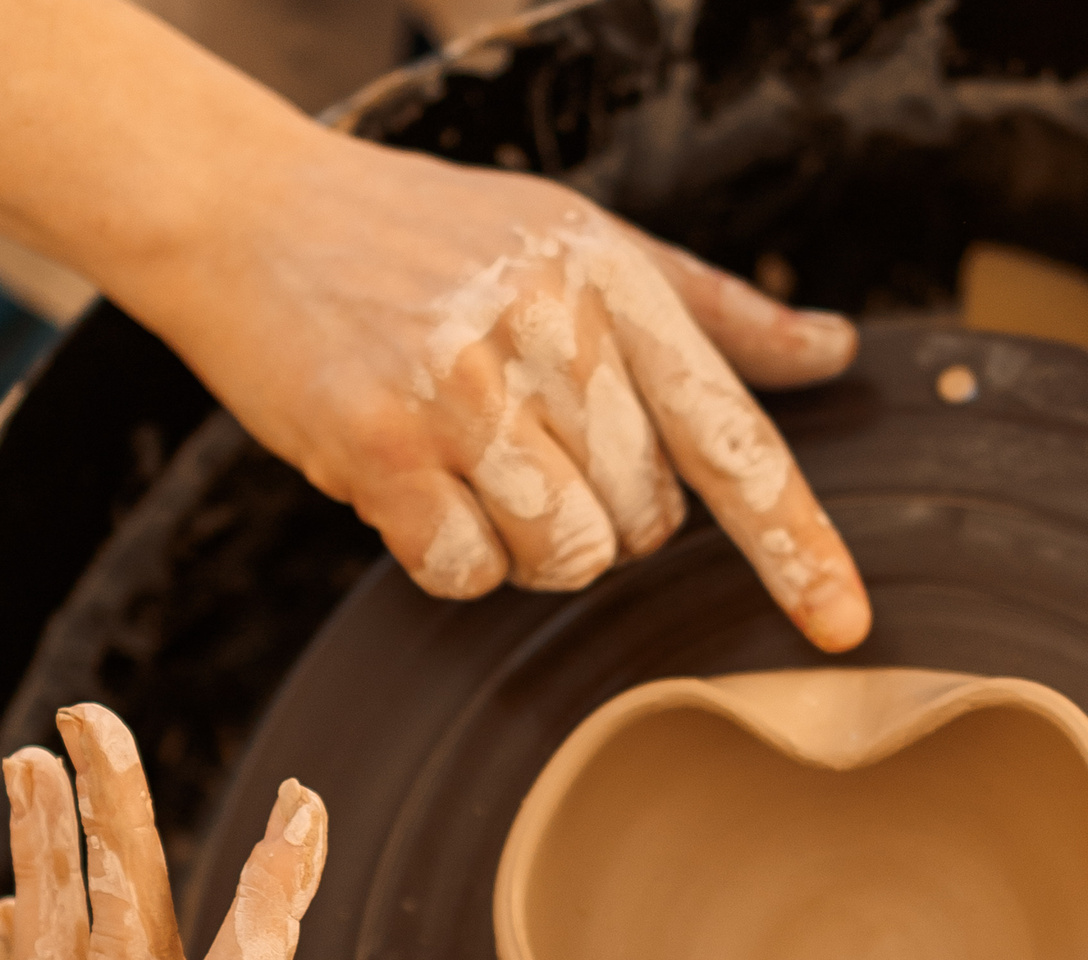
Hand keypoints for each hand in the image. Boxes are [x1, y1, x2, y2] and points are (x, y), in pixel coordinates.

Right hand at [123, 133, 872, 650]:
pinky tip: (415, 484)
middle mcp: (547, 327)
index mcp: (612, 278)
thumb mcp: (578, 236)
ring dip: (528, 544)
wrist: (245, 209)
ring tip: (474, 465)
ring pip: (566, 558)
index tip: (842, 622)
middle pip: (645, 523)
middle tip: (526, 446)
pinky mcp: (380, 445)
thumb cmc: (423, 234)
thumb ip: (708, 311)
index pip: (730, 433)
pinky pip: (468, 573)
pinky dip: (449, 555)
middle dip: (601, 515)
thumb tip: (834, 351)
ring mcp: (462, 387)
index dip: (795, 539)